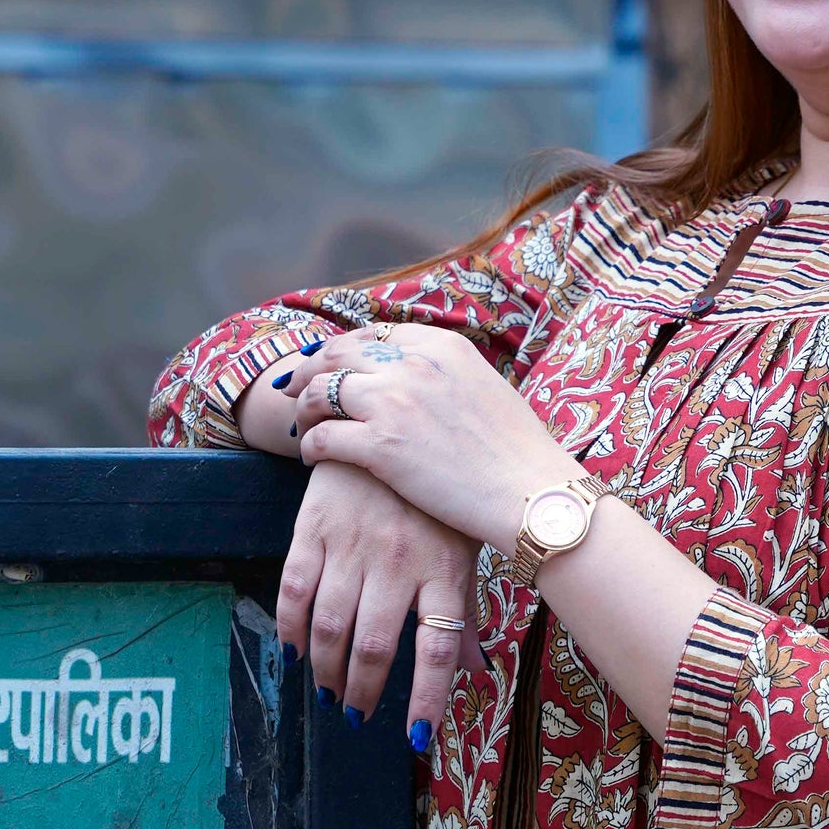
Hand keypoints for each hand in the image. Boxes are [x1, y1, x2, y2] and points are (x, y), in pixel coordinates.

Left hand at [276, 323, 573, 549]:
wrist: (532, 494)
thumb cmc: (520, 454)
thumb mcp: (488, 389)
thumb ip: (449, 375)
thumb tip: (428, 380)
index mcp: (441, 345)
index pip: (373, 334)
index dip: (344, 350)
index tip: (331, 365)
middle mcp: (412, 364)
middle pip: (337, 353)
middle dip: (311, 370)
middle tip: (296, 389)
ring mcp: (393, 403)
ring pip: (320, 392)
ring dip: (304, 409)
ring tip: (302, 426)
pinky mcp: (379, 446)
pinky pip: (322, 437)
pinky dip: (309, 446)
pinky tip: (311, 458)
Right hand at [276, 462, 479, 748]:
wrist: (388, 423)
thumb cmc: (433, 498)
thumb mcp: (462, 548)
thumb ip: (465, 614)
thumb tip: (476, 672)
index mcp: (445, 570)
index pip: (437, 649)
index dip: (427, 698)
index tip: (417, 738)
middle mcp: (399, 561)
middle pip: (375, 646)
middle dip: (362, 691)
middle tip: (356, 712)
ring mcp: (354, 544)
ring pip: (330, 626)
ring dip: (325, 669)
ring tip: (329, 690)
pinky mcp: (315, 528)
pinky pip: (294, 588)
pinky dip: (288, 628)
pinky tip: (293, 650)